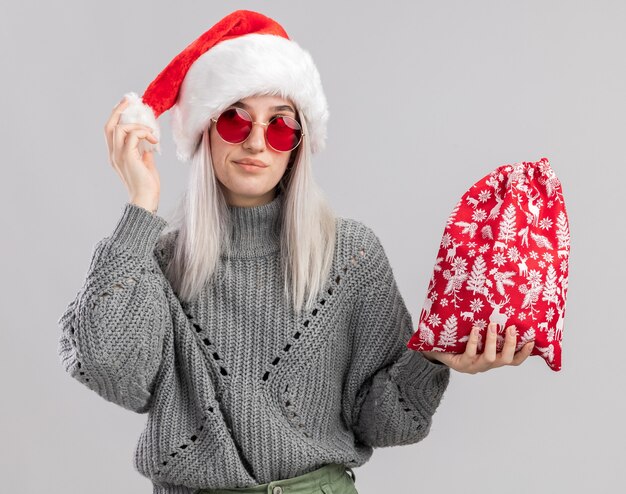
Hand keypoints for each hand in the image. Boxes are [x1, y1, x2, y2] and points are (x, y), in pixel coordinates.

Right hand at [104, 97, 160, 210]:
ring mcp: (118, 155)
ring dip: (137, 125)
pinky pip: (132, 135)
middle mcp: (114, 154)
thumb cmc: (147, 187)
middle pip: (109, 125)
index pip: (111, 131)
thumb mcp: (146, 166)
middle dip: (119, 110)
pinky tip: (153, 139)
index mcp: (116, 156)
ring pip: (119, 128)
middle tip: (130, 100)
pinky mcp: (127, 157)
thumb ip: (144, 155)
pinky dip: (143, 133)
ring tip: (151, 133)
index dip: (117, 116)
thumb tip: (148, 146)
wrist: (146, 200)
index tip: (127, 105)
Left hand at [420, 322, 534, 373]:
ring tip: (491, 325)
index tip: (531, 340)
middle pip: (505, 360)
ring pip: (490, 358)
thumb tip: (501, 308)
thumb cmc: (460, 342)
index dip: (523, 353)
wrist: (438, 352)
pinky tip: (475, 329)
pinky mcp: (461, 364)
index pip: (513, 360)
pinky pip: (470, 354)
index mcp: (493, 359)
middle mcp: (486, 365)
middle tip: (510, 327)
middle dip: (510, 344)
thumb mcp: (477, 336)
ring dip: (492, 341)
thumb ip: (489, 328)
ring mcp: (474, 366)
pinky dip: (475, 341)